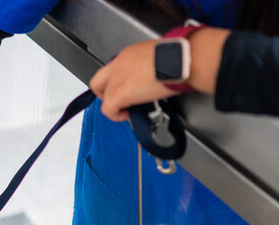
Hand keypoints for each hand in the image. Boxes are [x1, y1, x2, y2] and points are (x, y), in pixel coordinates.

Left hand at [89, 28, 228, 122]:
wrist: (181, 59)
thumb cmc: (178, 57)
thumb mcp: (159, 57)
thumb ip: (150, 66)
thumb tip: (155, 75)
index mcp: (128, 55)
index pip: (114, 69)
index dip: (117, 81)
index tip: (128, 87)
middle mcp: (118, 65)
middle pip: (98, 82)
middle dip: (105, 94)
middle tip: (119, 101)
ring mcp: (116, 79)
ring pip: (102, 96)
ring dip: (113, 105)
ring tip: (127, 109)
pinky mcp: (119, 94)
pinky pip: (108, 110)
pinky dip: (116, 115)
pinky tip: (128, 115)